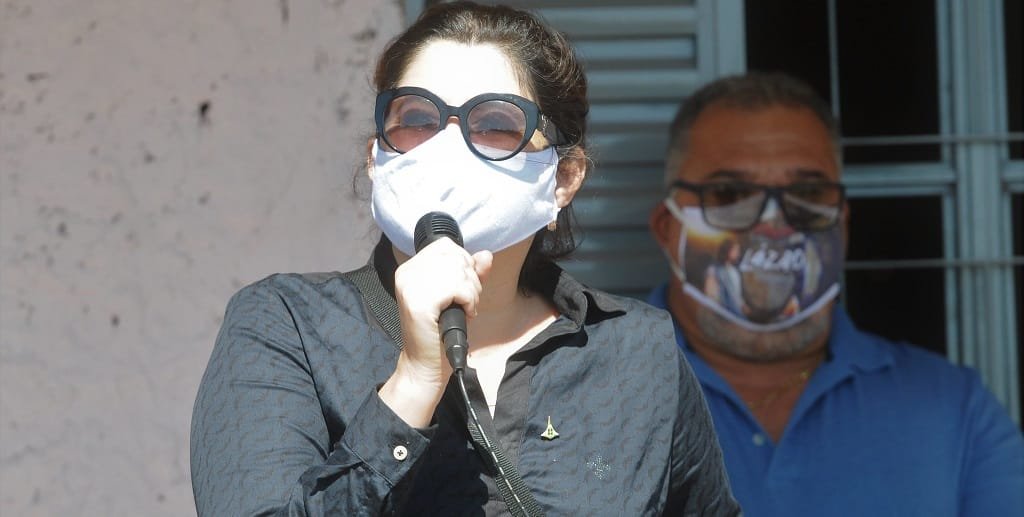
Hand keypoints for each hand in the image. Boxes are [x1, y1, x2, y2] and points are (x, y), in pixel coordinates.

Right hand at [379, 238, 491, 426]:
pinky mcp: (418, 303)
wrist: (426, 365)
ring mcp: (410, 287)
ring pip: (458, 271)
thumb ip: (471, 274)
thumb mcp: (459, 296)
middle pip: (455, 256)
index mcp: (411, 269)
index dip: (464, 264)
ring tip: (466, 309)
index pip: (446, 246)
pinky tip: (465, 314)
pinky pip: (457, 288)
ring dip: (472, 292)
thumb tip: (485, 254)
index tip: (463, 289)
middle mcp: (406, 273)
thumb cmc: (442, 332)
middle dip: (471, 279)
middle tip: (467, 302)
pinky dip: (469, 300)